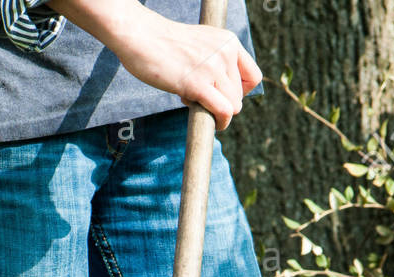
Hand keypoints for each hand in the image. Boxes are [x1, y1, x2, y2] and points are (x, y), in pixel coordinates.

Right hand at [47, 0, 261, 129]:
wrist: (140, 36)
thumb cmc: (164, 44)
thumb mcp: (201, 45)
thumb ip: (216, 61)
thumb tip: (226, 93)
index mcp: (228, 41)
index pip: (253, 77)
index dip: (241, 92)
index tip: (224, 95)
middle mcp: (225, 52)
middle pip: (240, 97)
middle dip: (222, 103)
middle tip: (199, 95)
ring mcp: (213, 67)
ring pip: (233, 106)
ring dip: (215, 112)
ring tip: (193, 99)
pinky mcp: (198, 83)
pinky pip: (223, 111)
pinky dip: (219, 122)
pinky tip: (209, 120)